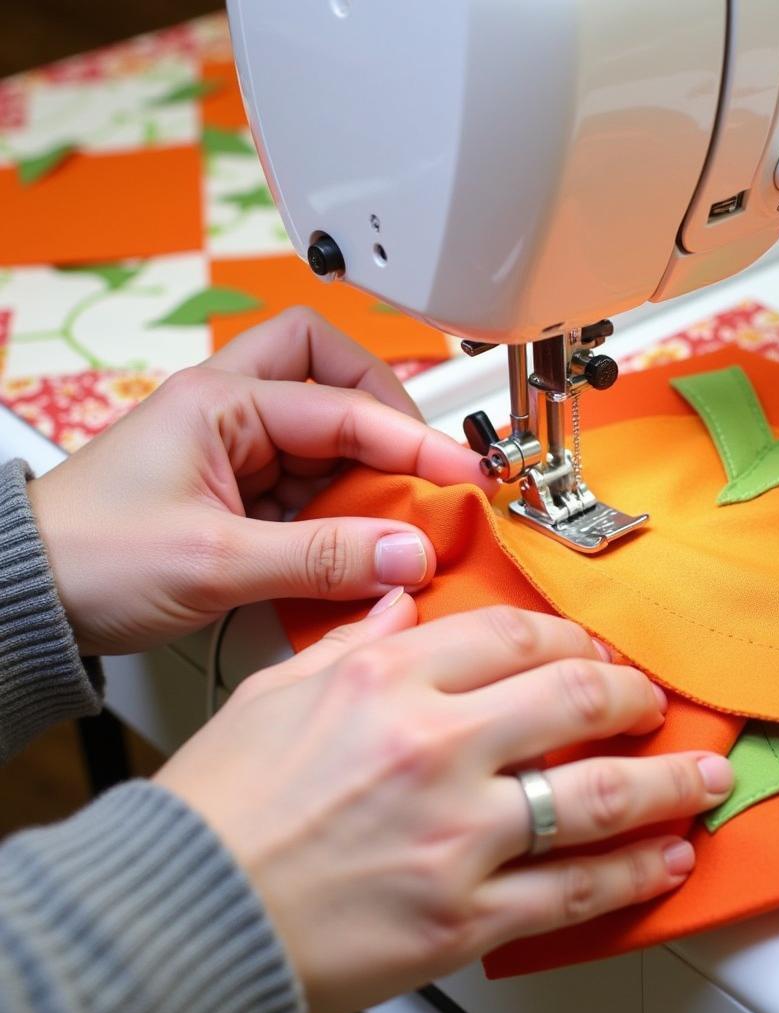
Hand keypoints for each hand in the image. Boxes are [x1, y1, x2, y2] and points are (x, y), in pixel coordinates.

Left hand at [27, 307, 494, 654]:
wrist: (25, 598)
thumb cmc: (87, 558)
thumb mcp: (214, 560)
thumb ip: (321, 557)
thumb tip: (407, 554)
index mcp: (222, 401)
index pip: (346, 406)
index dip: (414, 440)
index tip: (463, 474)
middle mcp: (233, 412)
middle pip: (335, 377)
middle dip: (385, 413)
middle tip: (420, 465)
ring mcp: (236, 450)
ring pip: (328, 435)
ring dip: (367, 473)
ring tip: (397, 519)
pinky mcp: (239, 491)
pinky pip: (311, 484)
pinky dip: (343, 510)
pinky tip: (357, 545)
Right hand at [155, 602, 733, 1012]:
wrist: (182, 914)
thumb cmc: (221, 806)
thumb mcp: (275, 693)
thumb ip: (349, 643)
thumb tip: (394, 607)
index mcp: (386, 681)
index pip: (513, 635)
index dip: (570, 636)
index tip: (589, 648)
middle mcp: (433, 746)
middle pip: (574, 696)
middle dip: (633, 693)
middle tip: (654, 700)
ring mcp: (457, 834)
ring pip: (599, 793)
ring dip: (669, 781)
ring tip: (705, 775)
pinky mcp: (463, 915)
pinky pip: (574, 888)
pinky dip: (634, 871)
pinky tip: (665, 856)